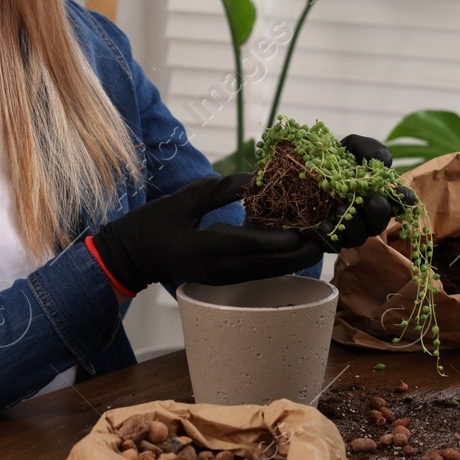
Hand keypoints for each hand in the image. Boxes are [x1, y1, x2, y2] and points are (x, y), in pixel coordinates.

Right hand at [91, 173, 323, 290]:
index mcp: (204, 247)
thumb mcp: (185, 198)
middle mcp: (218, 269)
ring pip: (267, 273)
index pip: (247, 245)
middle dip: (299, 253)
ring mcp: (222, 278)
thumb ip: (221, 189)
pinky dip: (279, 261)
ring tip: (320, 242)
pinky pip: (259, 272)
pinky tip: (295, 247)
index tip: (303, 230)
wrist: (133, 257)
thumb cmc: (154, 224)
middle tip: (326, 237)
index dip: (277, 239)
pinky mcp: (225, 280)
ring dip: (294, 259)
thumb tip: (256, 179)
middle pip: (267, 266)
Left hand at [324, 134, 414, 250]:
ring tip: (342, 209)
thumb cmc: (334, 155)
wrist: (303, 164)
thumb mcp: (353, 145)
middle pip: (380, 223)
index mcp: (377, 193)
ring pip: (359, 237)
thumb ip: (370, 149)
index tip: (404, 197)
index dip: (404, 200)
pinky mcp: (327, 235)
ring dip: (355, 226)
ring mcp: (347, 226)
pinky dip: (331, 237)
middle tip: (370, 201)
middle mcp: (365, 213)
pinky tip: (324, 225)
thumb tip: (385, 162)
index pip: (399, 201)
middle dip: (378, 213)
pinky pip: (332, 244)